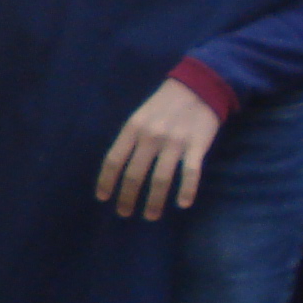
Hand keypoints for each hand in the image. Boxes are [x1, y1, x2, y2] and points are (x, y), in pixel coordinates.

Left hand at [96, 78, 222, 219]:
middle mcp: (150, 137)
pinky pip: (191, 173)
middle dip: (127, 197)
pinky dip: (186, 190)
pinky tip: (182, 204)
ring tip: (150, 216)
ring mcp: (174, 142)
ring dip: (154, 201)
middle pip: (134, 174)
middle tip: (124, 213)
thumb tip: (118, 167)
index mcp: (132, 128)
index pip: (113, 160)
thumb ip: (130, 139)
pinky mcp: (197, 146)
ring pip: (160, 179)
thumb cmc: (165, 104)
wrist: (199, 87)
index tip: (103, 198)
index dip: (106, 181)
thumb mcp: (140, 116)